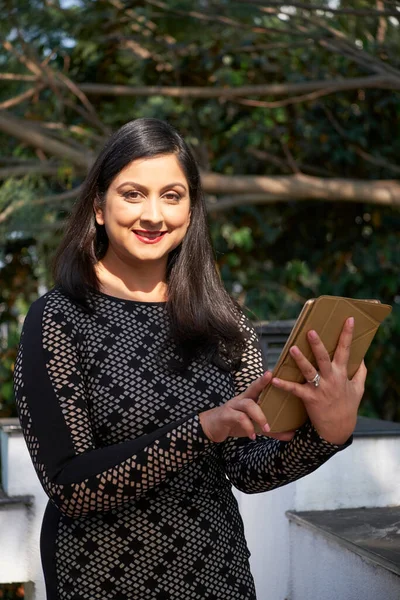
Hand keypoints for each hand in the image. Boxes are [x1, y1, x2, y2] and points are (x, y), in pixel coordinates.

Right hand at [199, 372, 295, 442]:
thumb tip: (291, 434)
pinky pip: (239, 418)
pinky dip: (248, 428)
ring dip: (260, 416)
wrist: (212, 427)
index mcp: (248, 398)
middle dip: (262, 384)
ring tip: (267, 428)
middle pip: (252, 388)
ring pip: (248, 405)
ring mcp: (233, 406)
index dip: (265, 378)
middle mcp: (241, 399)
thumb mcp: (254, 425)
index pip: (258, 385)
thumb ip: (272, 430)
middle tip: (272, 381)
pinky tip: (253, 436)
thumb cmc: (234, 422)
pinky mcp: (227, 416)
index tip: (273, 371)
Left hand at [270, 317, 366, 444]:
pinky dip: (283, 385)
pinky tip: (274, 379)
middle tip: (311, 332)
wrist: (338, 429)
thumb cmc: (347, 407)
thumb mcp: (358, 390)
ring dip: (300, 360)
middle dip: (317, 345)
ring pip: (309, 371)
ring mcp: (320, 389)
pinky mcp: (309, 398)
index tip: (349, 319)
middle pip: (324, 358)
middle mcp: (331, 379)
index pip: (346, 350)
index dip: (347, 334)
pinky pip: (295, 390)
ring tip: (292, 348)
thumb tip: (362, 359)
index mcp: (342, 374)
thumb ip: (360, 374)